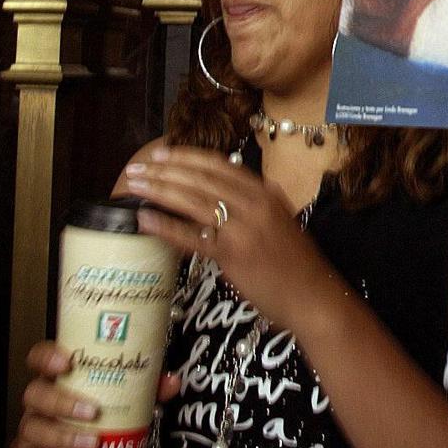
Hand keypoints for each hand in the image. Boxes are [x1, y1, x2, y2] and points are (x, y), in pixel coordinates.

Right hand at [14, 340, 178, 447]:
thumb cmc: (99, 422)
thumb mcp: (123, 401)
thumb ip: (145, 389)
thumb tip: (170, 381)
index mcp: (59, 381)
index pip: (41, 360)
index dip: (47, 356)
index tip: (66, 361)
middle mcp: (41, 405)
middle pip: (35, 393)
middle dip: (61, 400)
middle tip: (92, 409)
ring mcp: (33, 433)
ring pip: (32, 427)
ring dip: (62, 434)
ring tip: (91, 441)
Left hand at [126, 147, 332, 334]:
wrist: (313, 294)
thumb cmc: (294, 262)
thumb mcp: (275, 222)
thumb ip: (248, 206)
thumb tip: (210, 197)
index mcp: (266, 191)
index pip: (220, 165)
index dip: (187, 157)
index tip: (162, 152)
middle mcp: (255, 203)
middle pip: (202, 179)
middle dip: (165, 171)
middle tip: (136, 167)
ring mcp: (244, 227)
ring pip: (194, 201)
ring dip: (160, 190)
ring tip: (134, 185)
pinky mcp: (234, 253)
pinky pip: (192, 236)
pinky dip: (165, 226)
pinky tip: (145, 219)